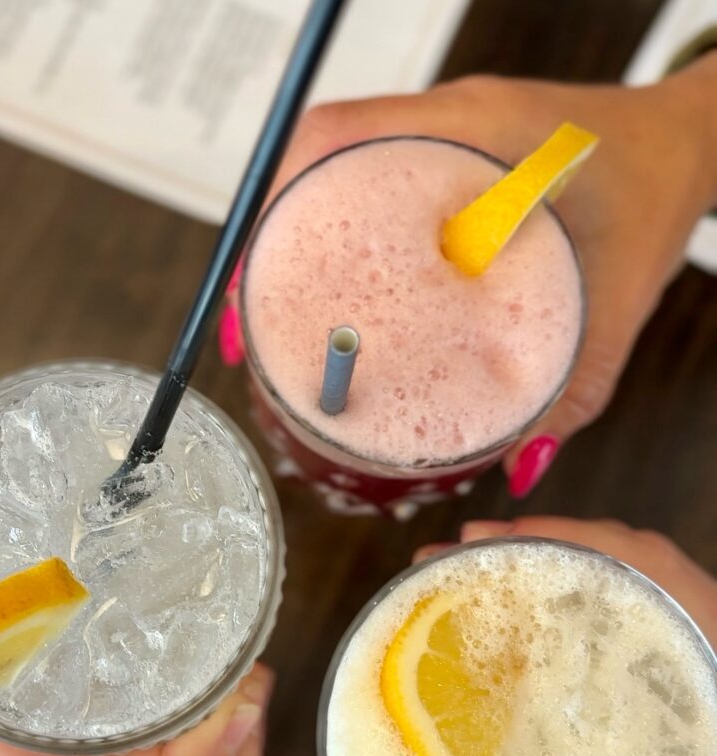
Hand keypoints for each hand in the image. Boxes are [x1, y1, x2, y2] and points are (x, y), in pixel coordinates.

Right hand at [233, 55, 716, 495]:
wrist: (683, 144)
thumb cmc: (655, 196)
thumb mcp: (618, 298)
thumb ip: (573, 388)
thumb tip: (519, 465)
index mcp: (477, 129)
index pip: (337, 140)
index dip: (275, 212)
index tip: (253, 291)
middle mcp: (446, 120)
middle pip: (315, 161)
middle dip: (269, 241)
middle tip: (253, 322)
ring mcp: (439, 131)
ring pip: (333, 171)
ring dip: (294, 235)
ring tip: (274, 311)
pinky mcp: (442, 151)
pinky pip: (365, 181)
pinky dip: (333, 230)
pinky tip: (330, 286)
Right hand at [417, 516, 716, 755]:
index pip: (657, 570)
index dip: (566, 538)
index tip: (484, 543)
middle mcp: (712, 657)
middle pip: (631, 560)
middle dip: (538, 546)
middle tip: (456, 560)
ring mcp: (707, 663)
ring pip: (636, 583)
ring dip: (558, 569)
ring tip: (483, 580)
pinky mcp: (698, 685)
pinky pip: (643, 620)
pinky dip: (585, 605)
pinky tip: (537, 635)